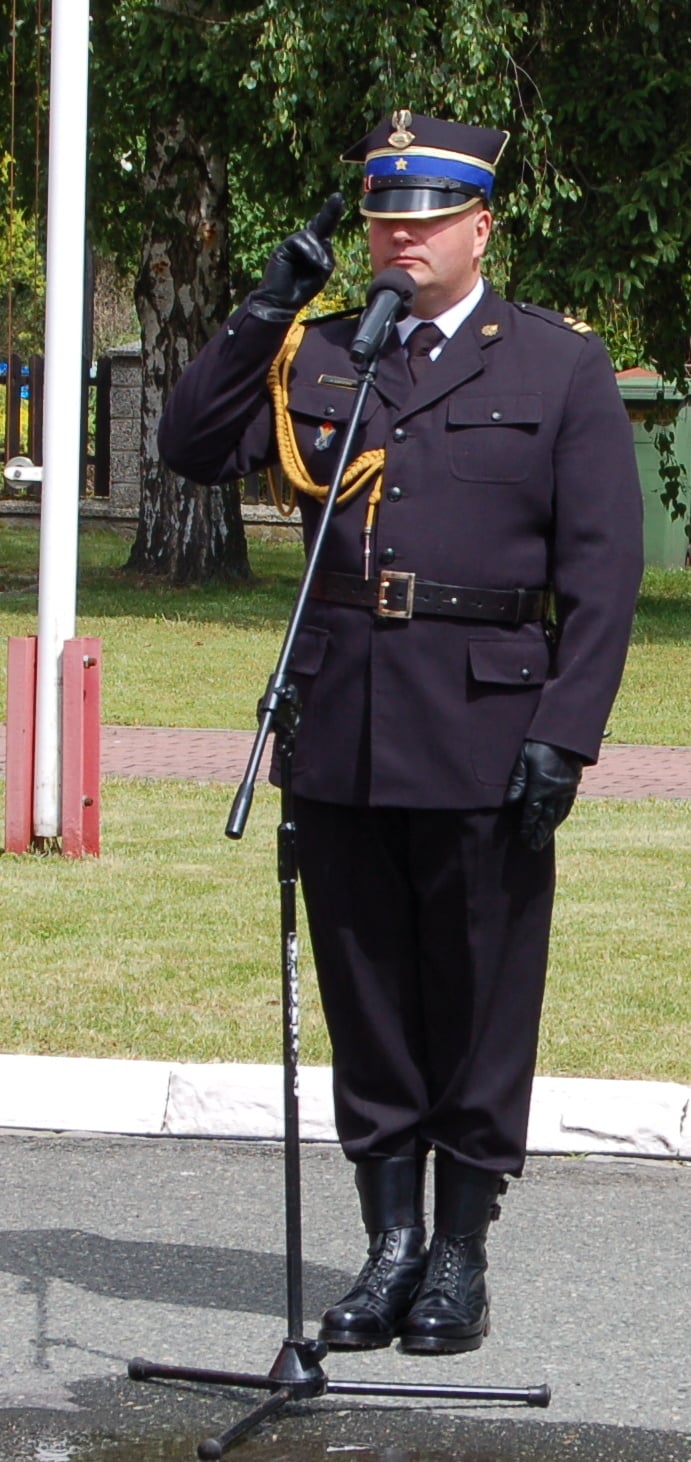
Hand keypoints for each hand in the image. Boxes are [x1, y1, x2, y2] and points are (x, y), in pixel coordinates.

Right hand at [247, 193, 344, 322]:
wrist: (281, 302)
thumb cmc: (301, 290)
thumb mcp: (322, 273)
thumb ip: (326, 255)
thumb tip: (324, 240)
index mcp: (313, 250)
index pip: (323, 231)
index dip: (330, 216)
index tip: (339, 201)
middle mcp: (303, 244)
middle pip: (319, 224)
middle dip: (330, 212)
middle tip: (338, 197)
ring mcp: (292, 244)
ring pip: (311, 236)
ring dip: (319, 252)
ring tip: (322, 268)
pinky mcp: (283, 247)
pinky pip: (301, 241)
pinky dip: (311, 252)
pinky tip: (315, 264)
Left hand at [505, 739, 582, 850]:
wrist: (566, 733)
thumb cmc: (540, 743)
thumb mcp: (523, 759)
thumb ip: (517, 781)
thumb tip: (510, 802)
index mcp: (541, 787)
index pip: (532, 813)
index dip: (528, 828)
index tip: (523, 839)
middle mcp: (555, 793)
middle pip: (546, 819)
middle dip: (539, 834)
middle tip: (533, 847)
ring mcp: (566, 790)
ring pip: (558, 815)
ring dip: (550, 828)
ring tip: (543, 839)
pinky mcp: (572, 785)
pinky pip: (566, 807)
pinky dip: (560, 817)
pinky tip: (556, 821)